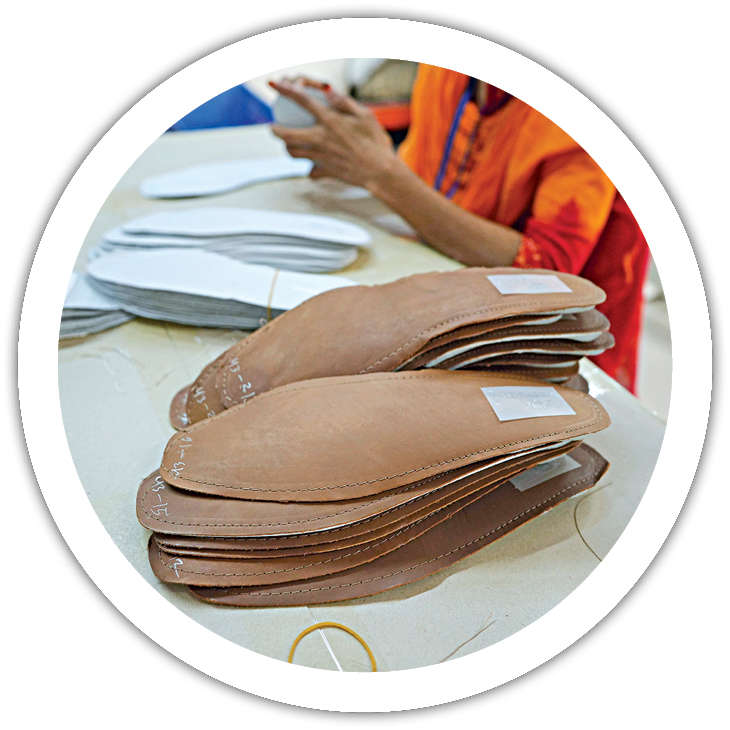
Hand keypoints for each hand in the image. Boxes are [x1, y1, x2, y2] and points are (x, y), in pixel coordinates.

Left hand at [269, 78, 399, 189]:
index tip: (273, 84)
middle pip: (287, 135)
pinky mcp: (325, 172)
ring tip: (290, 144)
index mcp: (330, 121)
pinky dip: (309, 168)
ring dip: (288, 147)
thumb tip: (327, 91)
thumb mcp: (365, 116)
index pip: (302, 101)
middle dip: (275, 130)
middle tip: (273, 127)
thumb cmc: (376, 142)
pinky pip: (310, 171)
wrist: (380, 172)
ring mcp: (321, 157)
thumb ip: (344, 102)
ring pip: (293, 153)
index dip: (285, 90)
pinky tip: (312, 166)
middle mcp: (320, 139)